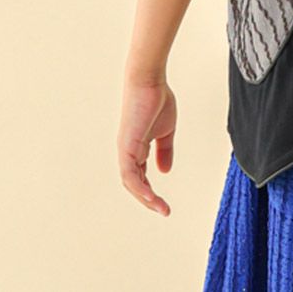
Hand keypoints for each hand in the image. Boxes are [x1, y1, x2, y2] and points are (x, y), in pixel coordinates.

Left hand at [117, 77, 176, 216]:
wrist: (149, 82)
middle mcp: (128, 152)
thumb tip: (164, 171)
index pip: (141, 176)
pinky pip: (130, 174)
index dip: (151, 191)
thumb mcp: (166, 131)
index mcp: (137, 148)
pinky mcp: (127, 146)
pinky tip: (150, 196)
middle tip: (164, 210)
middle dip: (149, 200)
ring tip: (161, 208)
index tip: (165, 203)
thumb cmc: (157, 100)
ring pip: (131, 183)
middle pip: (135, 184)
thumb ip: (165, 151)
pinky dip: (139, 187)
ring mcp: (126, 150)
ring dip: (145, 198)